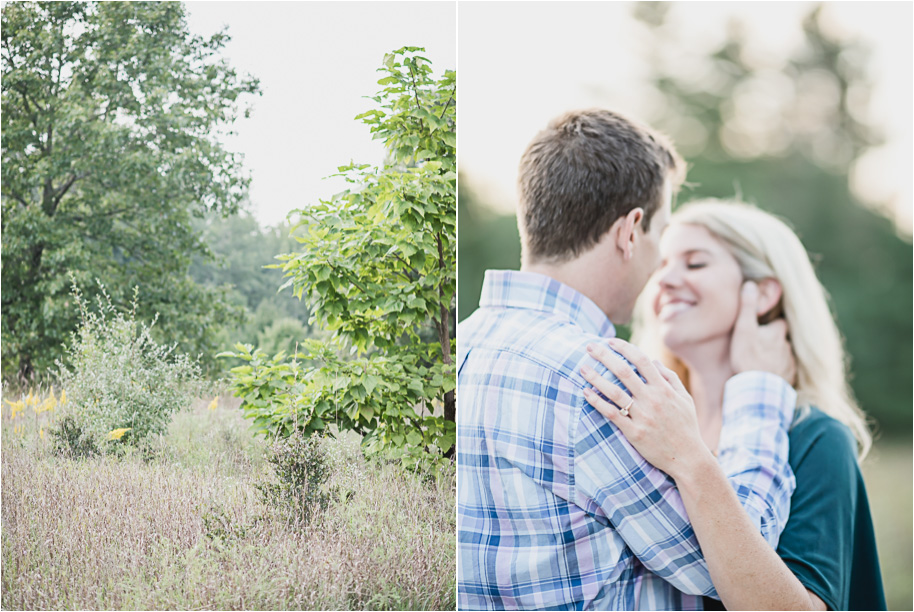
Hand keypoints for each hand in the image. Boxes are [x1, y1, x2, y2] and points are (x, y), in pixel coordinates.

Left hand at [580, 338, 713, 479]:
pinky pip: (612, 414)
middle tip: (589, 347)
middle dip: (604, 356)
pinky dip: (597, 402)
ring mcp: (642, 416)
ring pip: (614, 392)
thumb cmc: (686, 426)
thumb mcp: (685, 399)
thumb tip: (653, 361)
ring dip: (596, 378)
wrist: (688, 458)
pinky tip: (586, 393)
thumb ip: (669, 378)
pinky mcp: (634, 432)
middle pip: (623, 372)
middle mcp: (652, 400)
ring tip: (582, 369)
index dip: (624, 348)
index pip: (641, 361)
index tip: (610, 341)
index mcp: (664, 389)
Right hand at [730, 282, 795, 384]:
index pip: (778, 323)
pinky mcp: (788, 380)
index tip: (762, 327)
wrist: (757, 390)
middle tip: (759, 346)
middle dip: (773, 342)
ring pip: (783, 356)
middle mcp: (787, 347)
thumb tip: (750, 284)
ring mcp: (789, 364)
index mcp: (777, 333)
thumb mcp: (744, 329)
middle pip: (781, 340)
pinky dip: (777, 372)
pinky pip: (784, 372)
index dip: (770, 324)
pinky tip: (766, 377)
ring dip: (775, 358)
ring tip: (761, 363)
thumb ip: (747, 307)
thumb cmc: (748, 357)